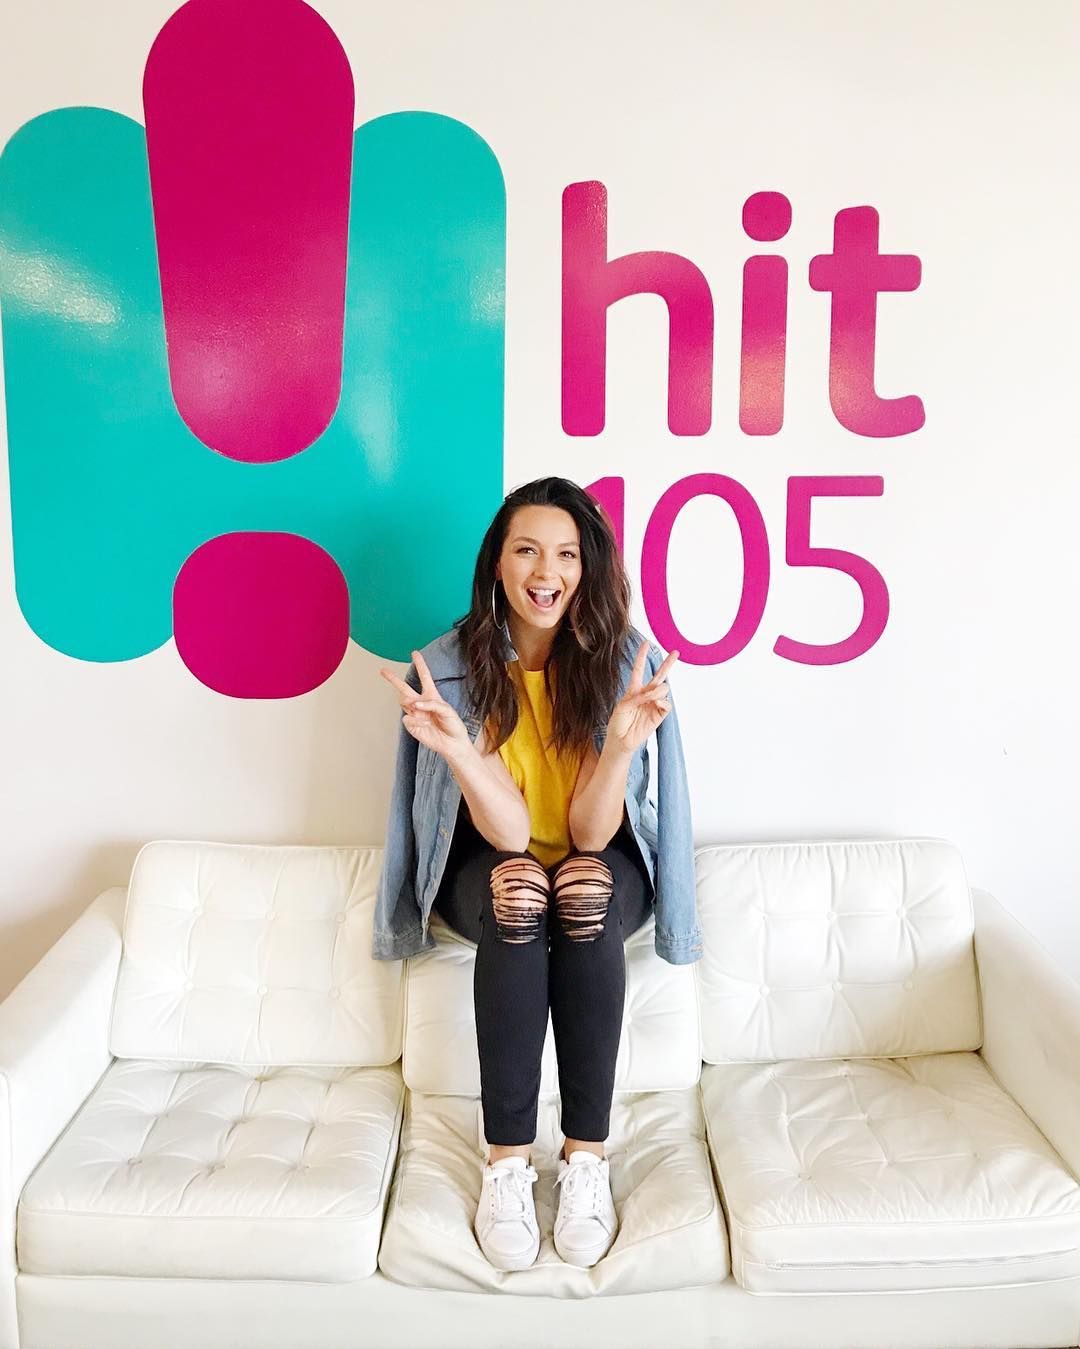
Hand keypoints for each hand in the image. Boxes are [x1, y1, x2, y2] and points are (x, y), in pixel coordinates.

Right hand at [379, 650, 472, 761]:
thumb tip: (414, 705)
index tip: (414, 653)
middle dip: (393, 679)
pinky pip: (408, 718)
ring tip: (420, 709)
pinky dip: (416, 720)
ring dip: (409, 701)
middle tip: (383, 670)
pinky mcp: (411, 725)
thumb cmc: (453, 725)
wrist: (452, 743)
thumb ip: (432, 704)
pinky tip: (425, 725)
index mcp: (432, 695)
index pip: (424, 677)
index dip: (420, 664)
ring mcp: (415, 714)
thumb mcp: (448, 711)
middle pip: (404, 688)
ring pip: (403, 700)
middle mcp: (421, 703)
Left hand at [605, 640, 678, 754]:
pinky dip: (662, 702)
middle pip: (658, 675)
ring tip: (650, 699)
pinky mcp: (660, 714)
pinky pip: (667, 703)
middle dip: (667, 664)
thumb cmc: (618, 723)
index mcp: (633, 689)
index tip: (646, 643)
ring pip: (664, 688)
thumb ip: (639, 696)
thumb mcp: (623, 706)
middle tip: (676, 652)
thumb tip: (656, 694)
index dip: (641, 657)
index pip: (639, 670)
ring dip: (657, 690)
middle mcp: (646, 694)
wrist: (621, 741)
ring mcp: (654, 703)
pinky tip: (657, 704)